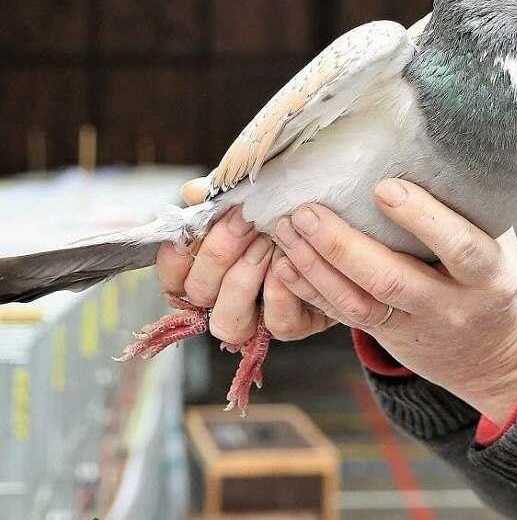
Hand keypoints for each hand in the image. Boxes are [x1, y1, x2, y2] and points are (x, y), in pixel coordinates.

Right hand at [154, 179, 336, 345]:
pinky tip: (289, 263)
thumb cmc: (284, 209)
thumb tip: (193, 193)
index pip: (172, 277)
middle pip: (198, 294)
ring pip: (229, 322)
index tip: (199, 224)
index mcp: (205, 271)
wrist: (342, 226)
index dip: (177, 256)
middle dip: (219, 253)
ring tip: (267, 242)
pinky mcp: (295, 325)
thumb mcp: (251, 195)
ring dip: (244, 279)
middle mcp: (224, 300)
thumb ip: (220, 195)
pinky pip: (279, 325)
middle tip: (246, 221)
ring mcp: (258, 318)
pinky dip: (281, 294)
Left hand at [271, 179, 516, 422]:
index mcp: (488, 276)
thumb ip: (471, 207)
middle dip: (343, 246)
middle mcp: (451, 305)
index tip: (383, 187)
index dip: (422, 219)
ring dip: (316, 267)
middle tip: (307, 210)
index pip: (460, 247)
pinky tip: (285, 263)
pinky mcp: (387, 336)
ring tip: (286, 229)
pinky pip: (343, 317)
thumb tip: (436, 143)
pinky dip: (310, 290)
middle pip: (391, 281)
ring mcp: (416, 326)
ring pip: (358, 305)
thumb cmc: (495, 278)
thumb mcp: (500, 243)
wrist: (496, 355)